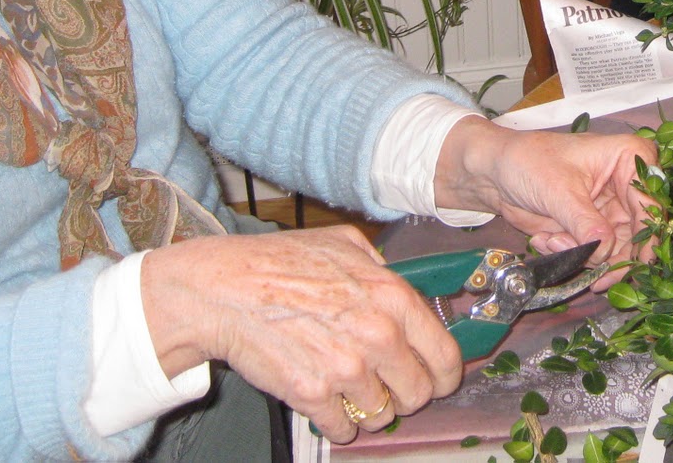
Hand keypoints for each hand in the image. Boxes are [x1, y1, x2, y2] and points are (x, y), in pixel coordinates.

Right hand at [140, 226, 460, 441]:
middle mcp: (378, 336)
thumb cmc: (282, 262)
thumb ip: (382, 268)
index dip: (444, 374)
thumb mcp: (345, 244)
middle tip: (386, 383)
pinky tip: (326, 401)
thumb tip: (402, 289)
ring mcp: (346, 370)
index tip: (435, 378)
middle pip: (419, 394)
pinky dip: (338, 422)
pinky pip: (344, 429)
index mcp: (393, 298)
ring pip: (381, 415)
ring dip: (369, 406)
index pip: (445, 356)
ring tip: (348, 386)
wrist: (227, 289)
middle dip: (405, 393)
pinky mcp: (313, 396)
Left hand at [433, 117, 656, 288]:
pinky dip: (571, 255)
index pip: (649, 202)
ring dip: (583, 256)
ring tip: (551, 241)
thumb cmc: (527, 162)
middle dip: (608, 254)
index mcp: (628, 158)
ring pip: (616, 250)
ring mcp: (610, 209)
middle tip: (588, 271)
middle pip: (638, 233)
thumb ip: (585, 223)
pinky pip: (594, 254)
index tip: (639, 263)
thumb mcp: (558, 190)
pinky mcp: (593, 228)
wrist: (495, 173)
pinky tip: (545, 239)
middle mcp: (626, 185)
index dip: (648, 234)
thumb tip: (605, 251)